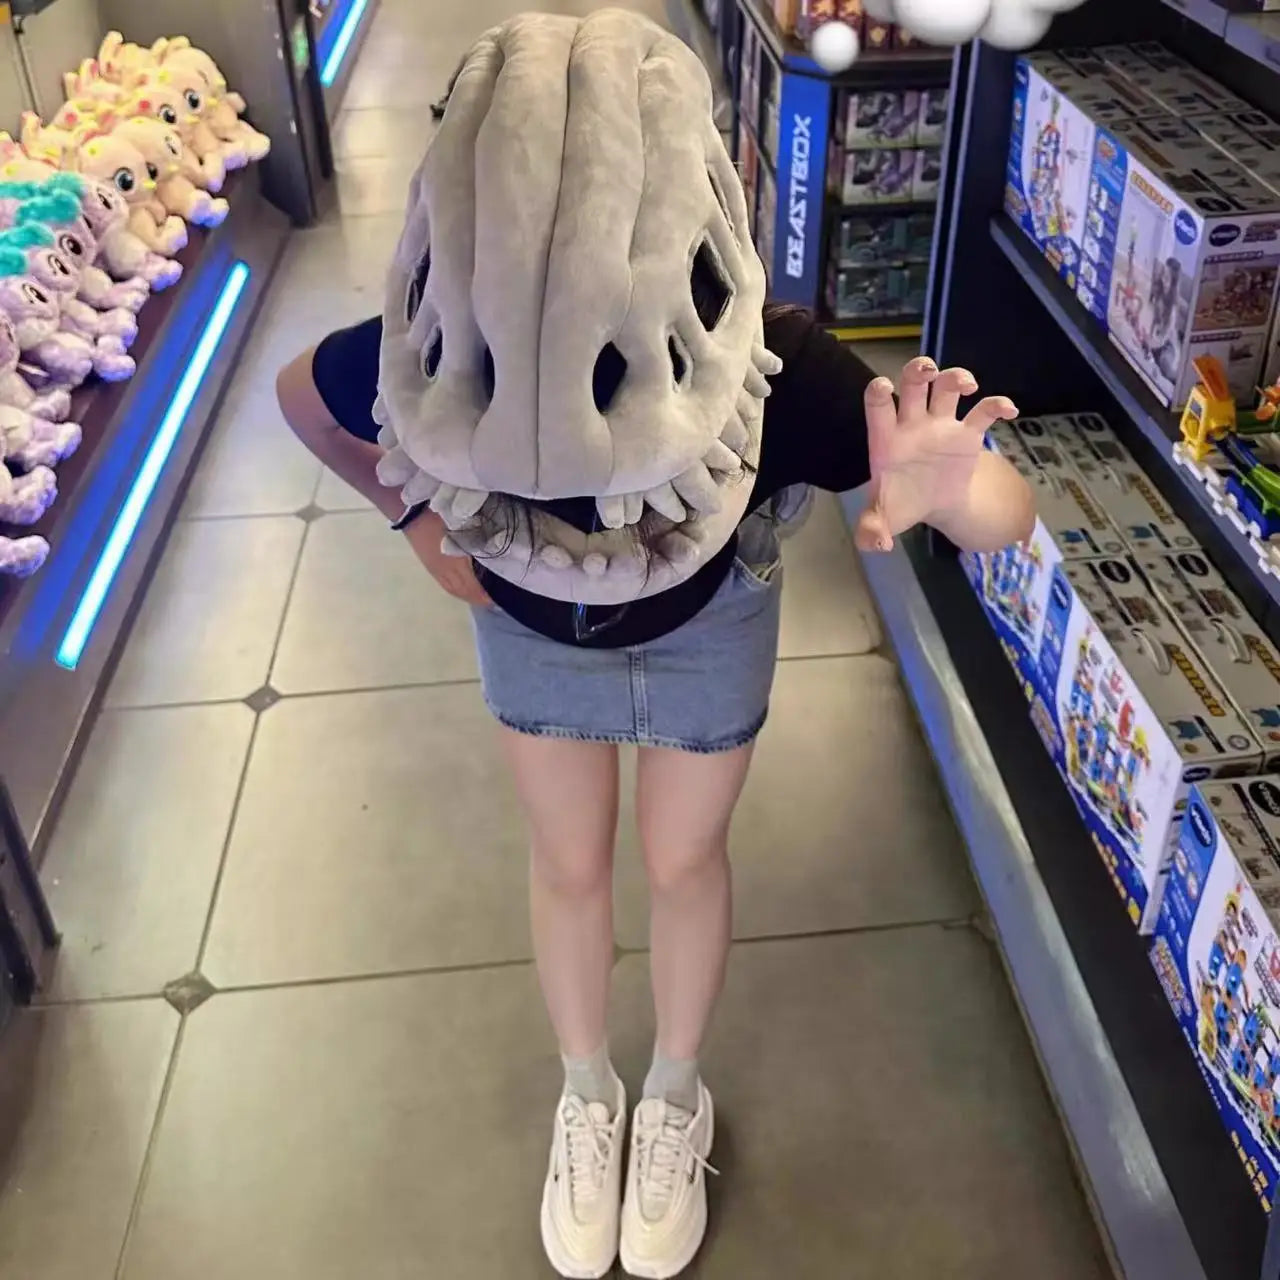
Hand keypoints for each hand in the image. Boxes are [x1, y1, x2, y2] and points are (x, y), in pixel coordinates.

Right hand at [402, 509, 492, 606]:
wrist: (414, 516)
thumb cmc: (442, 517)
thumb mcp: (464, 527)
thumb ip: (478, 541)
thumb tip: (493, 550)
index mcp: (458, 560)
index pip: (474, 584)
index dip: (485, 592)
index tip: (497, 595)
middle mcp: (448, 570)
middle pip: (465, 590)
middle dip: (479, 598)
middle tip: (492, 600)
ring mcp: (438, 570)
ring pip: (455, 590)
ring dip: (468, 596)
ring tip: (479, 599)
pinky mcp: (431, 568)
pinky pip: (445, 586)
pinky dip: (456, 592)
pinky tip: (461, 592)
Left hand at [855, 357, 1017, 552]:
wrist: (932, 504)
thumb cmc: (901, 503)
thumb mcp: (884, 520)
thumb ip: (872, 529)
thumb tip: (876, 544)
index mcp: (887, 438)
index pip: (878, 405)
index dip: (879, 392)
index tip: (885, 387)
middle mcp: (913, 423)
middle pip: (915, 383)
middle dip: (919, 370)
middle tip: (929, 371)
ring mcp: (941, 424)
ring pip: (948, 387)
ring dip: (957, 377)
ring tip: (968, 385)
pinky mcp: (967, 433)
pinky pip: (984, 410)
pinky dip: (998, 404)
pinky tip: (1010, 410)